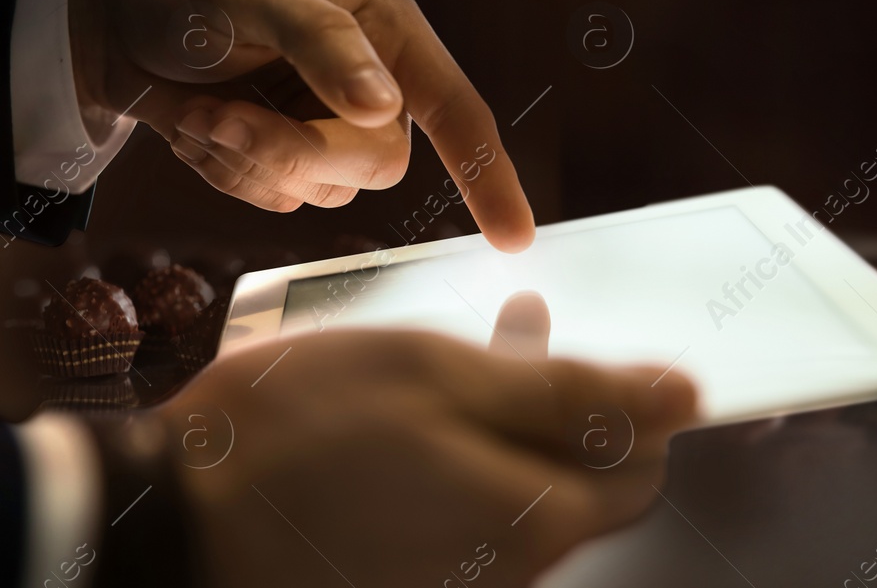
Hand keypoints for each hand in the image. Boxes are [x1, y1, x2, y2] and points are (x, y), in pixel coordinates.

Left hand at [68, 0, 534, 251]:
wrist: (105, 19)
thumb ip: (322, 42)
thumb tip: (383, 109)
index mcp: (386, 28)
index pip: (458, 111)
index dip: (491, 175)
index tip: (515, 239)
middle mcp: (371, 82)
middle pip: (377, 164)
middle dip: (296, 151)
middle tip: (224, 119)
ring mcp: (329, 125)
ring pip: (323, 191)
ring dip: (249, 158)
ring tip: (201, 107)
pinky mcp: (286, 157)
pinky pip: (276, 199)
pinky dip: (226, 170)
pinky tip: (199, 126)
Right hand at [156, 294, 696, 586]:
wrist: (169, 529)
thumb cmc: (297, 437)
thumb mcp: (444, 377)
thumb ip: (577, 393)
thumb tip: (686, 396)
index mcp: (539, 517)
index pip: (644, 469)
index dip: (630, 404)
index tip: (590, 350)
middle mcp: (513, 570)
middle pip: (581, 485)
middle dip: (564, 406)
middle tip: (522, 335)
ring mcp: (457, 586)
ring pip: (518, 496)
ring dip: (508, 426)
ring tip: (461, 360)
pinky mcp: (406, 585)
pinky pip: (463, 521)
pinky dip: (459, 464)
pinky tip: (415, 421)